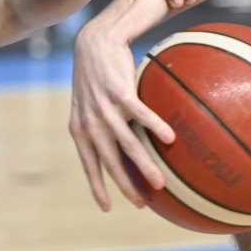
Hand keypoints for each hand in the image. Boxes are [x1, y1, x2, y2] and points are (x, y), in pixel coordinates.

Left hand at [69, 23, 175, 211]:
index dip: (97, 187)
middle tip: (142, 203)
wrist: (93, 42)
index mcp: (80, 129)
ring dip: (144, 165)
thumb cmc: (95, 76)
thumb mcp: (87, 105)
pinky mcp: (119, 91)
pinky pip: (140, 114)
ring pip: (127, 143)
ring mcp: (104, 108)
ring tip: (160, 183)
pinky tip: (170, 139)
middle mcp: (90, 122)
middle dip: (126, 185)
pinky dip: (155, 127)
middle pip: (110, 161)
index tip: (107, 208)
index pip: (89, 165)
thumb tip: (120, 149)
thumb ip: (98, 127)